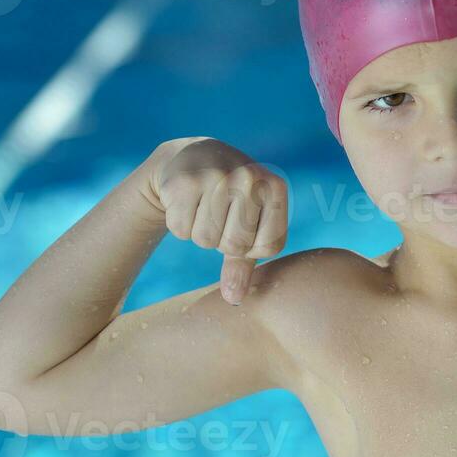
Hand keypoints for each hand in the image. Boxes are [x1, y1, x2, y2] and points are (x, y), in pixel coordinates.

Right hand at [143, 138, 288, 303]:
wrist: (190, 157)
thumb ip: (244, 264)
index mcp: (275, 187)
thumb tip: (234, 299)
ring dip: (200, 233)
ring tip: (204, 206)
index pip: (269, 247)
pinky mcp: (185, 182)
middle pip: (235, 245)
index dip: (252, 247)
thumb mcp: (246, 225)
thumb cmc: (228, 199)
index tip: (244, 225)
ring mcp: (218, 177)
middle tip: (220, 215)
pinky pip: (182, 230)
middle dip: (222, 241)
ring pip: (205, 240)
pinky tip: (186, 201)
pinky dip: (180, 224)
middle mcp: (250, 178)